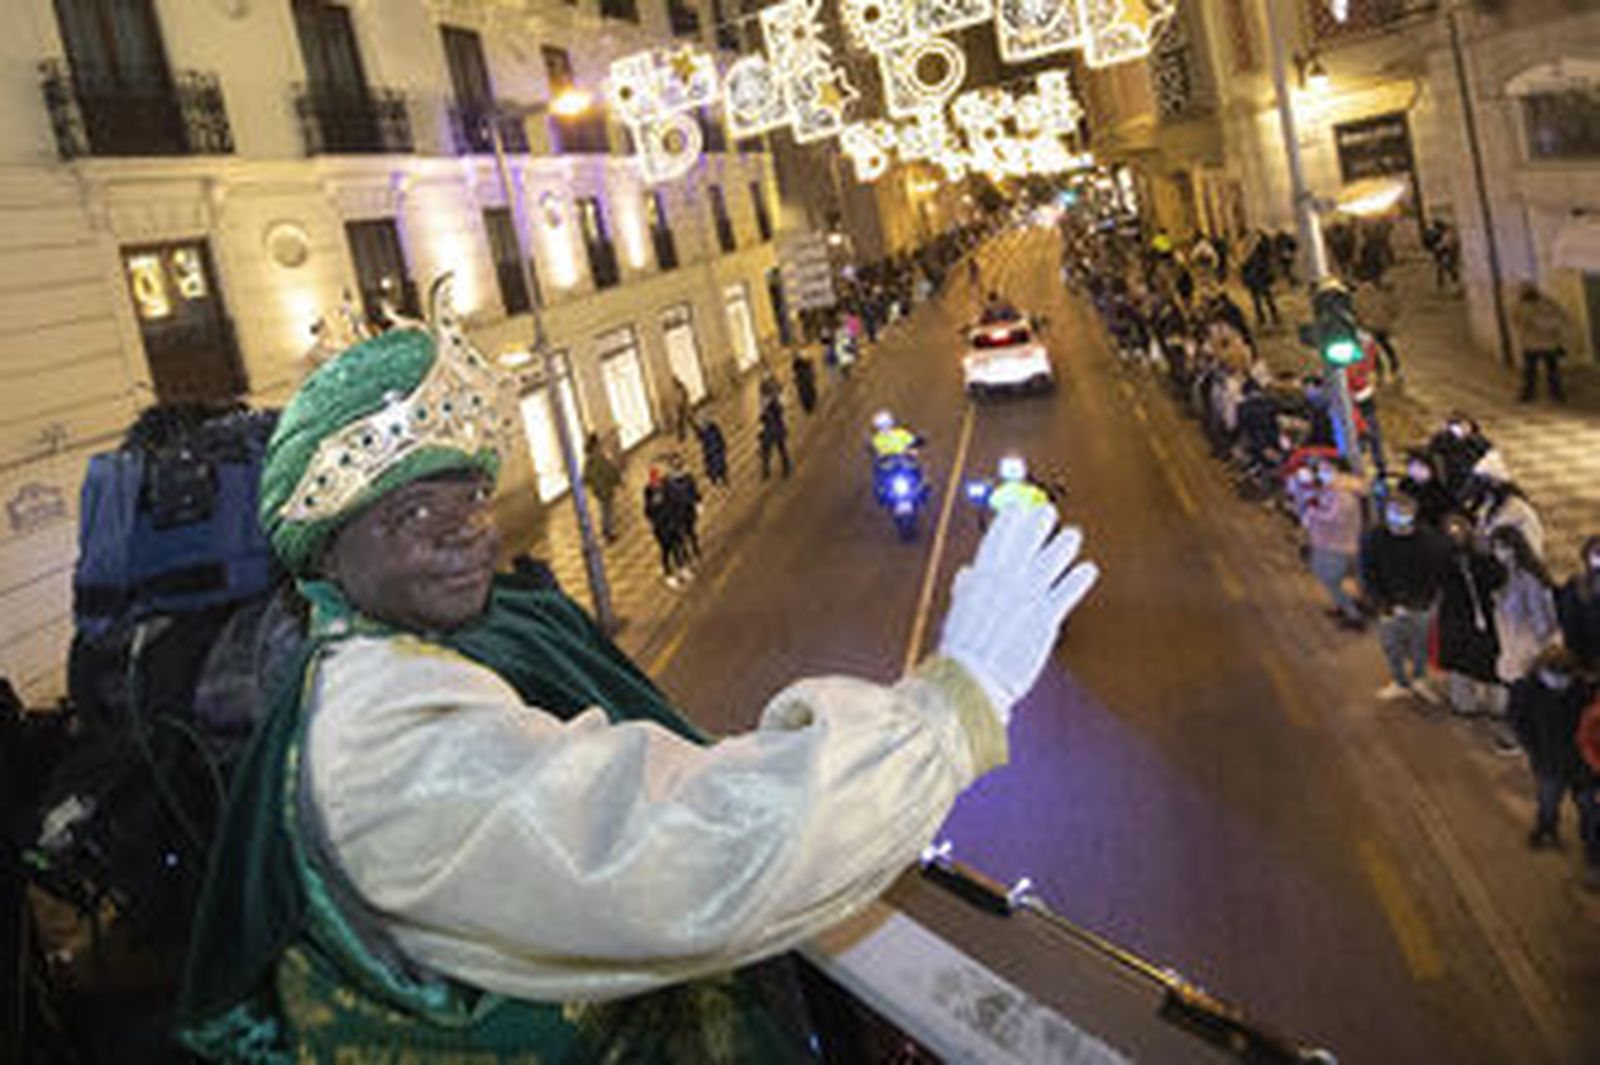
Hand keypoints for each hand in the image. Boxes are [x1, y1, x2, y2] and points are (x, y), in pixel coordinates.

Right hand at [937, 505, 1099, 726]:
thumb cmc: (962, 652)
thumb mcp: (958, 613)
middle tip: (1047, 512)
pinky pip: (1065, 592)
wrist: (973, 680)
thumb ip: (967, 590)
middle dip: (1037, 526)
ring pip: (1049, 563)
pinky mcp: (1045, 617)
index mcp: (980, 580)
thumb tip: (966, 573)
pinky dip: (1077, 579)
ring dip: (1062, 547)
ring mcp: (1026, 598)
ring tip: (1073, 534)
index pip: (996, 541)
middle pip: (1025, 545)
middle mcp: (1005, 583)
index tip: (1017, 509)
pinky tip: (1088, 569)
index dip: (1009, 523)